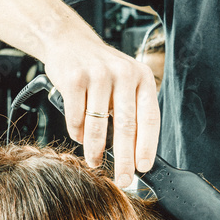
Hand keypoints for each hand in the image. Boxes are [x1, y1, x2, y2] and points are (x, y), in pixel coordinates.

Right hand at [44, 32, 159, 185]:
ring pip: (98, 124)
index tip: (143, 167)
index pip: (150, 118)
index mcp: (142, 77)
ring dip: (95, 149)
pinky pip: (76, 117)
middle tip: (123, 179)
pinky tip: (79, 135)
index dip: (147, 146)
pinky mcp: (74, 78)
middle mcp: (124, 74)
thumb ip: (131, 110)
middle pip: (127, 126)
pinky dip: (77, 132)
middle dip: (124, 158)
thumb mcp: (125, 82)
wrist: (69, 41)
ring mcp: (98, 75)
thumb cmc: (100, 70)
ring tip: (94, 161)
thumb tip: (135, 153)